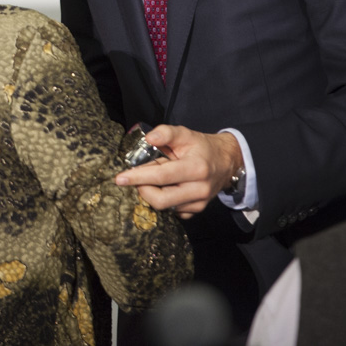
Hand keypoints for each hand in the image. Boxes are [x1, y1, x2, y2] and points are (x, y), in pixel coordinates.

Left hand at [113, 126, 242, 217]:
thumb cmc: (202, 147)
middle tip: (136, 178)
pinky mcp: (197, 210)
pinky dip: (163, 201)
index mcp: (196, 168)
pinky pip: (172, 212)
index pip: (161, 177)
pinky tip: (164, 188)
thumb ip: (166, 133)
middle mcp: (199, 189)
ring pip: (165, 207)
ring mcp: (199, 203)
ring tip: (154, 179)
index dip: (138, 177)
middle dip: (142, 190)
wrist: (226, 162)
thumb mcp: (186, 134)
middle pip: (161, 199)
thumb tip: (149, 138)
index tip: (120, 178)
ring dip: (152, 194)